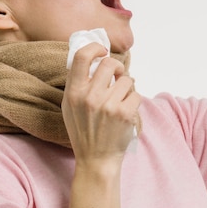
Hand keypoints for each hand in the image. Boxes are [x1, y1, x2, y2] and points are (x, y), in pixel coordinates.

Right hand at [62, 43, 140, 166]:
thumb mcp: (70, 106)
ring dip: (127, 87)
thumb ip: (77, 83)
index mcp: (74, 92)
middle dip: (117, 67)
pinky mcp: (124, 113)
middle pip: (109, 64)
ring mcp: (108, 105)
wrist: (96, 159)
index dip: (94, 48)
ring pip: (127, 79)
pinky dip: (134, 101)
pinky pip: (136, 94)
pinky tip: (126, 111)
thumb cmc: (83, 131)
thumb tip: (91, 58)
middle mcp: (90, 97)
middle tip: (117, 75)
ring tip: (120, 100)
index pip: (81, 57)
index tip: (102, 51)